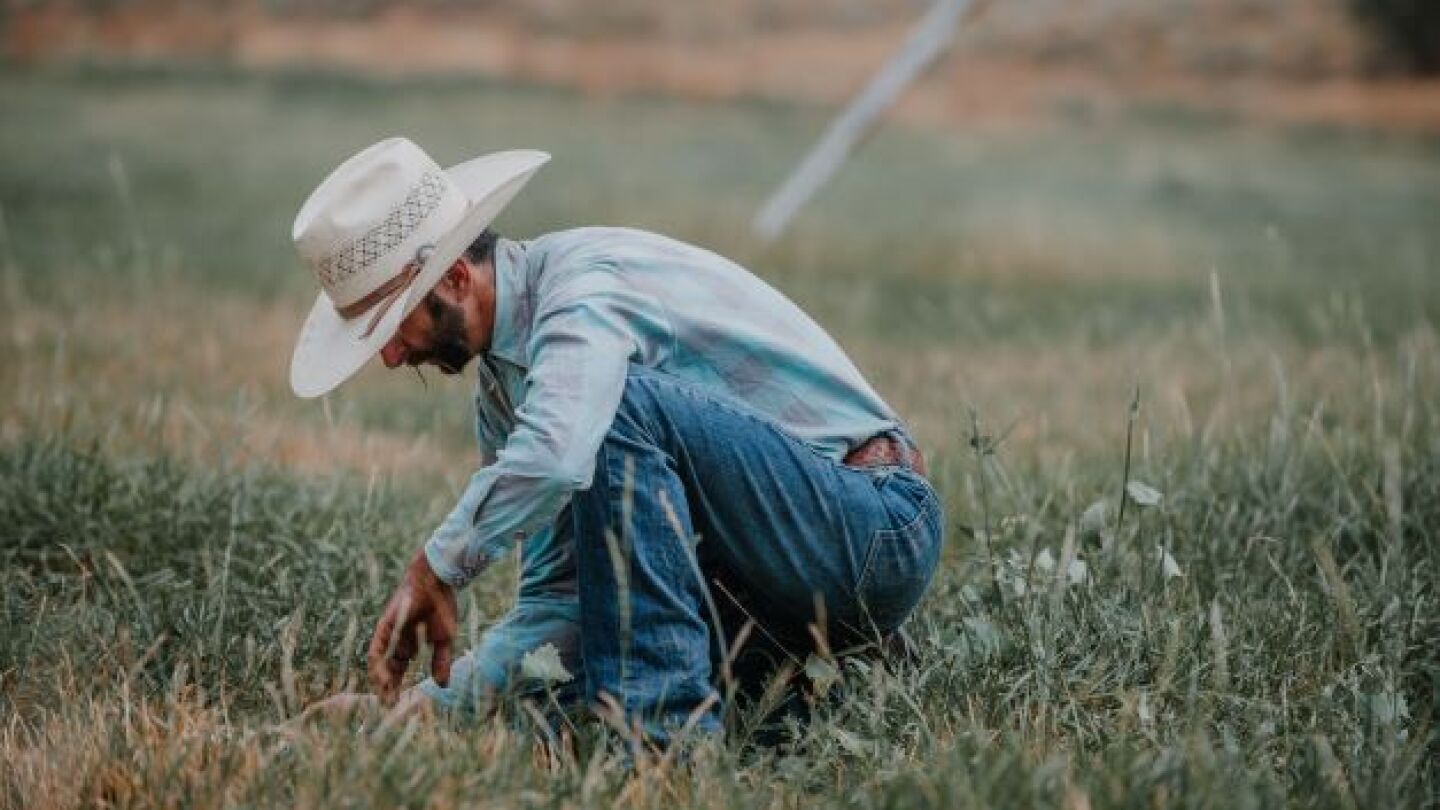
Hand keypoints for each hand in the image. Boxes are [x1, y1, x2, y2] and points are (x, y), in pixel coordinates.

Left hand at [367, 548, 457, 704]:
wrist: (435, 582)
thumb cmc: (442, 606)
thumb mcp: (444, 639)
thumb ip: (441, 661)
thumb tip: (443, 685)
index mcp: (410, 642)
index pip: (399, 668)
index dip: (398, 685)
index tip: (399, 704)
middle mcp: (396, 640)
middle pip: (388, 668)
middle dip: (388, 687)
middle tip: (389, 707)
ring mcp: (389, 633)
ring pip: (379, 662)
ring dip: (381, 680)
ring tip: (385, 699)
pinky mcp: (384, 627)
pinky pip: (376, 650)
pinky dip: (377, 666)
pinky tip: (382, 680)